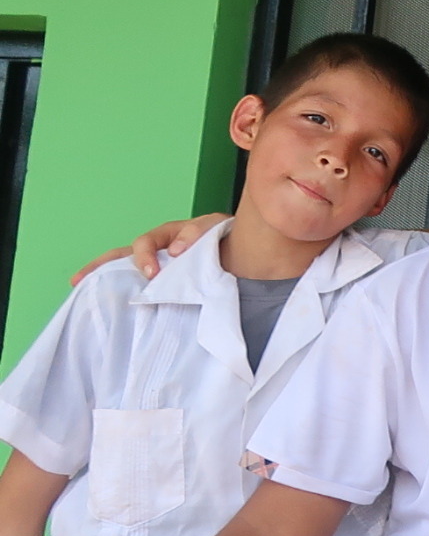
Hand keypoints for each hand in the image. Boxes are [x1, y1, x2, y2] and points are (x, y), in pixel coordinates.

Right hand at [70, 213, 226, 284]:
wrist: (241, 252)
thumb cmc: (223, 236)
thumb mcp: (213, 226)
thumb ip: (195, 233)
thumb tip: (174, 251)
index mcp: (165, 235)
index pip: (145, 243)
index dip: (144, 257)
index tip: (152, 275)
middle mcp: (155, 250)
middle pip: (120, 255)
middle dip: (98, 266)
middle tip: (79, 280)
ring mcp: (156, 266)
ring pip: (124, 271)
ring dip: (103, 280)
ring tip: (81, 292)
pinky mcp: (163, 284)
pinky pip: (140, 287)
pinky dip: (124, 294)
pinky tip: (111, 309)